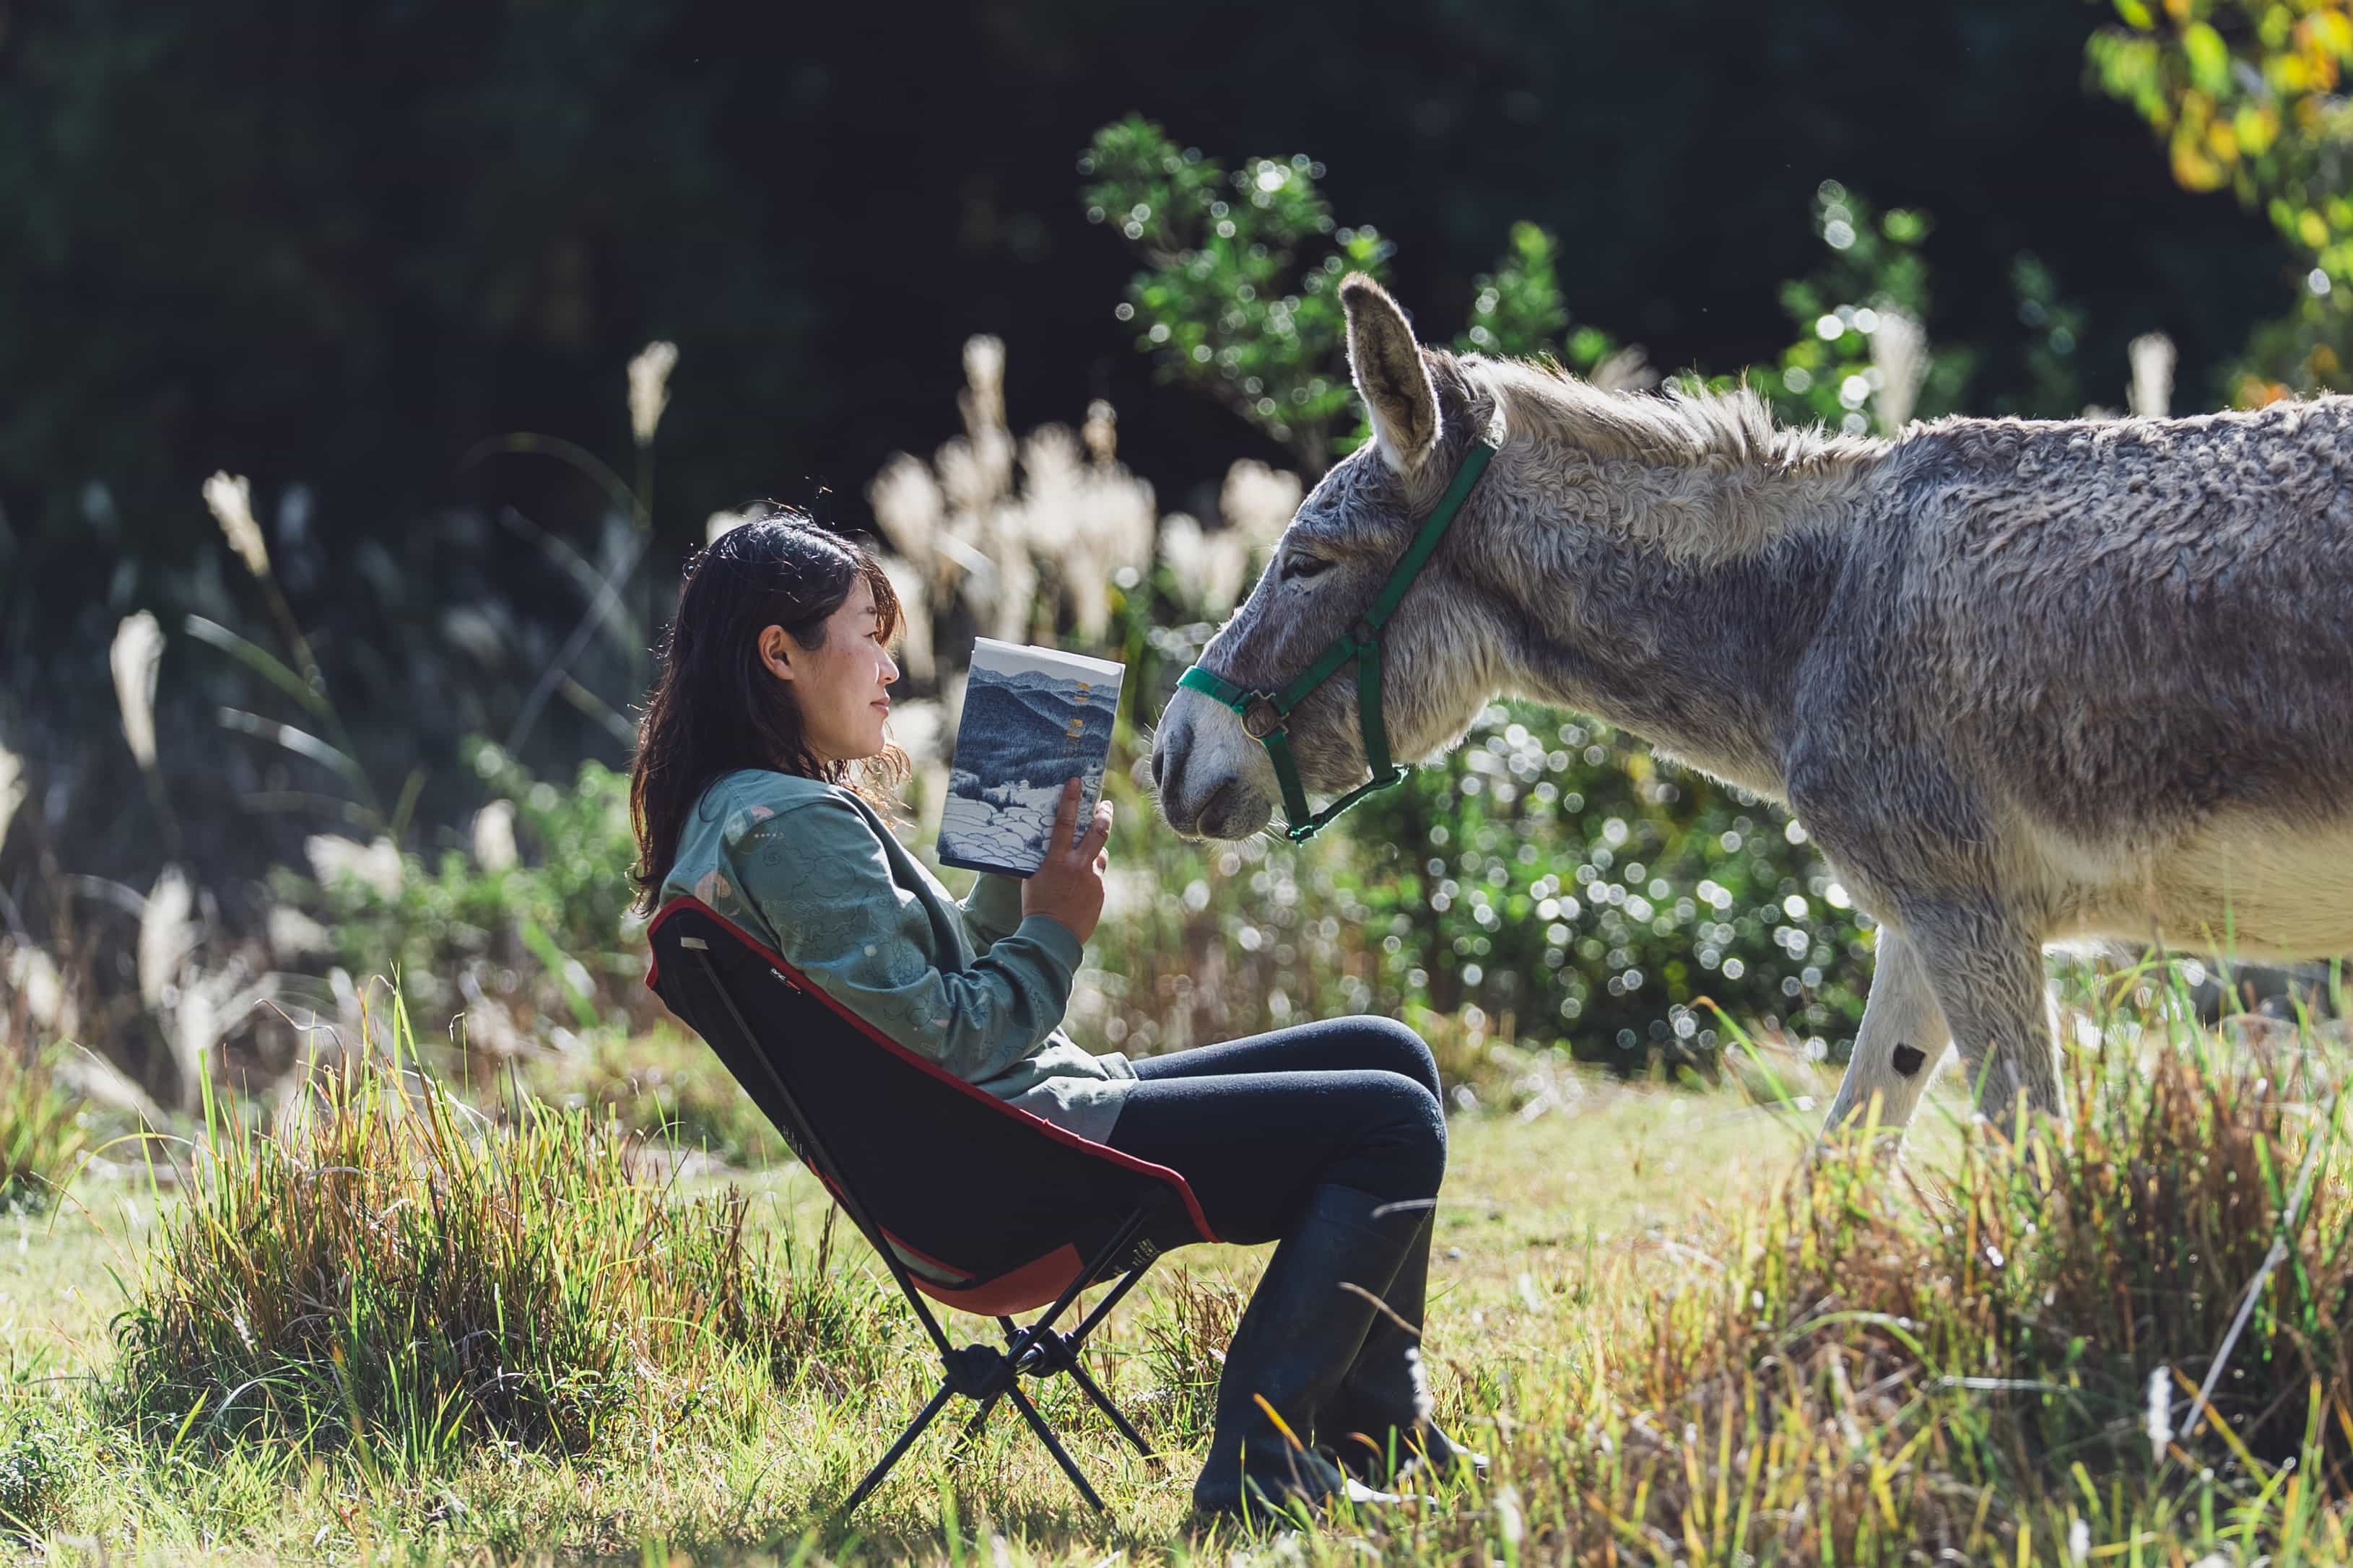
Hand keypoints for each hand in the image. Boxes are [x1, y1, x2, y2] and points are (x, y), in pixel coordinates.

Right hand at [1023, 777, 1112, 944]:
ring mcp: (1092, 879)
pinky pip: (1097, 877)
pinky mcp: (1100, 892)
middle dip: (1104, 815)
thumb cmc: (1036, 907)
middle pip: (1098, 832)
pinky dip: (1091, 877)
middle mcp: (1078, 866)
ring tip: (1087, 856)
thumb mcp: (1032, 879)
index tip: (1076, 781)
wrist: (1052, 937)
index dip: (1071, 799)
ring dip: (1095, 852)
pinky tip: (1080, 889)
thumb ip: (1044, 862)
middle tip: (1105, 805)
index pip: (1065, 822)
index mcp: (1057, 860)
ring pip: (1100, 855)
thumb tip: (1045, 849)